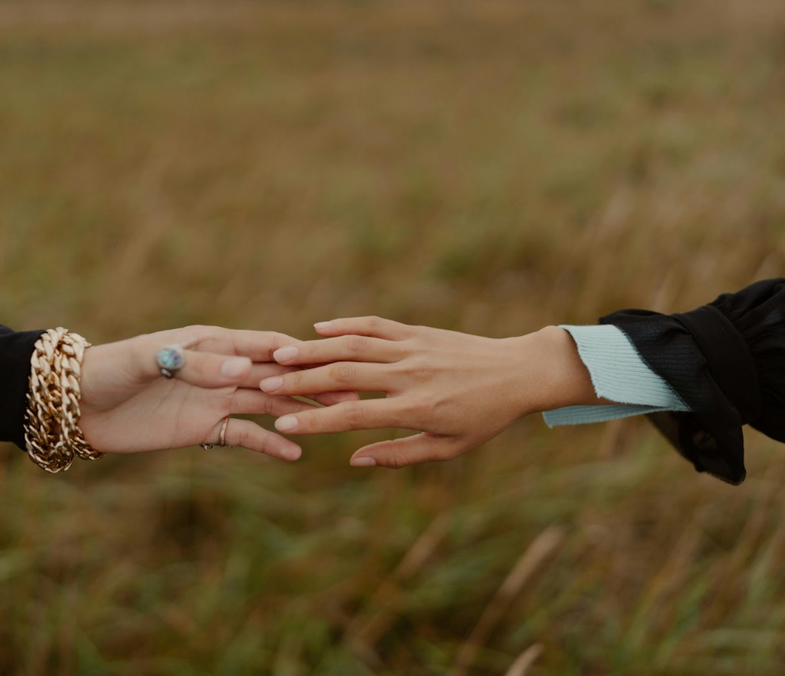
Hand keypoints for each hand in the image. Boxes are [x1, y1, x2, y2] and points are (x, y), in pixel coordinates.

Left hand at [77, 325, 353, 460]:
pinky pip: (244, 436)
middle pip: (277, 377)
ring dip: (299, 412)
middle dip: (312, 384)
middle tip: (350, 395)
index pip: (265, 346)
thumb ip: (195, 363)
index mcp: (212, 343)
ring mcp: (216, 399)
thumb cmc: (110, 369)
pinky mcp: (204, 429)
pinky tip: (296, 453)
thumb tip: (243, 368)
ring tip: (334, 422)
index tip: (331, 363)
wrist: (78, 405)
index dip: (297, 354)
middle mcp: (222, 369)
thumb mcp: (148, 360)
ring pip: (269, 405)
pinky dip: (269, 444)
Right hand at [258, 318, 600, 467]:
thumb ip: (399, 453)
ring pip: (353, 345)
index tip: (283, 424)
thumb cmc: (485, 417)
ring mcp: (411, 348)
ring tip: (280, 353)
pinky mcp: (416, 331)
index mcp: (416, 408)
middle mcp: (409, 375)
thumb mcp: (448, 447)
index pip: (354, 415)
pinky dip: (345, 325)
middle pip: (344, 374)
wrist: (518, 371)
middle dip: (301, 380)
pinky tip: (319, 329)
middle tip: (266, 382)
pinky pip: (375, 325)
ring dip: (314, 349)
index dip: (314, 421)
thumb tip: (354, 460)